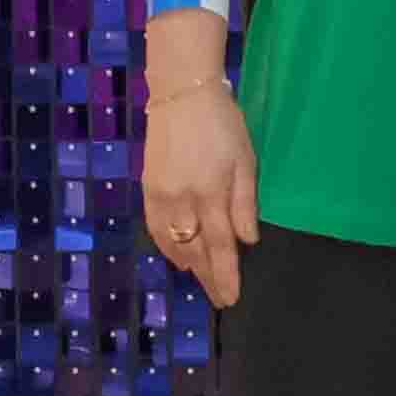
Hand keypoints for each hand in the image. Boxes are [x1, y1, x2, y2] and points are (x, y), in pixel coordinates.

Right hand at [142, 76, 257, 306]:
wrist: (181, 95)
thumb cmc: (223, 125)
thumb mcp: (245, 160)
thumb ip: (245, 203)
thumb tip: (247, 241)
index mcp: (211, 193)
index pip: (220, 245)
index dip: (226, 274)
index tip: (232, 297)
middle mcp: (182, 200)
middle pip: (195, 250)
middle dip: (208, 277)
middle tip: (220, 299)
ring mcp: (161, 196)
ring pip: (173, 243)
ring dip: (189, 266)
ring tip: (203, 282)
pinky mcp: (148, 189)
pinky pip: (155, 228)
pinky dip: (166, 247)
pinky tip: (178, 258)